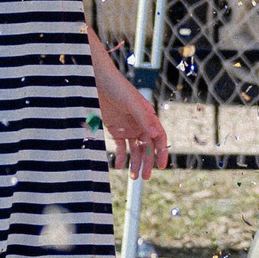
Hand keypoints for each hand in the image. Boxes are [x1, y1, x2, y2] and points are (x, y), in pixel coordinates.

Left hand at [92, 55, 170, 178]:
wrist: (96, 79)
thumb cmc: (117, 87)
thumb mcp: (132, 103)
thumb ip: (144, 118)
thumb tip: (157, 135)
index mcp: (148, 116)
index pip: (159, 137)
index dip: (161, 152)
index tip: (161, 166)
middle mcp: (140, 123)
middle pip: (147, 146)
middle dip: (147, 162)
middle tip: (144, 177)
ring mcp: (127, 126)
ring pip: (134, 149)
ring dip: (135, 162)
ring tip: (133, 176)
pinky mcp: (114, 128)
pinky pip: (120, 146)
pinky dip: (120, 156)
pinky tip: (118, 166)